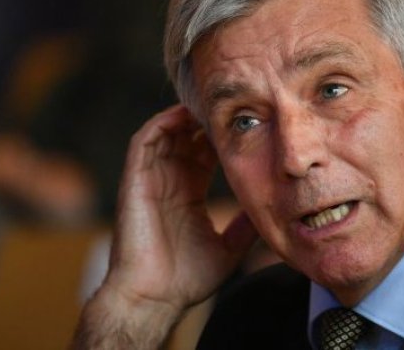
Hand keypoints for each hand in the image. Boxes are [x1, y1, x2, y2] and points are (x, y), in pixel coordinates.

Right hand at [76, 105, 257, 347]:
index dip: (222, 138)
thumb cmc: (186, 279)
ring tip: (210, 104)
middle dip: (208, 121)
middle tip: (232, 106)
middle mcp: (170, 182)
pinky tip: (183, 115)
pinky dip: (162, 124)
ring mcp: (152, 179)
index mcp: (189, 194)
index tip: (247, 124)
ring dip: (186, 116)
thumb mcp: (229, 247)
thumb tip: (269, 207)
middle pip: (188, 138)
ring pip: (167, 134)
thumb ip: (245, 226)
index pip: (205, 155)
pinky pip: (145, 141)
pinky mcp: (135, 180)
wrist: (154, 299)